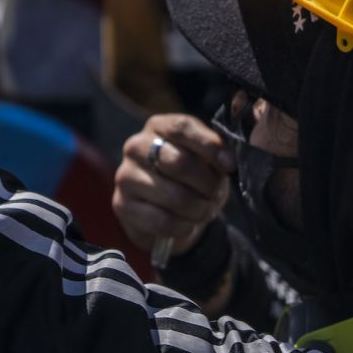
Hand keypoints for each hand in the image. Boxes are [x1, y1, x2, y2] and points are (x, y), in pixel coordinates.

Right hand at [112, 113, 234, 258]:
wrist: (167, 213)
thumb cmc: (190, 178)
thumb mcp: (204, 158)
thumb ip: (216, 152)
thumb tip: (228, 160)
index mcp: (157, 126)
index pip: (182, 127)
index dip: (210, 146)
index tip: (230, 165)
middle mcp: (136, 146)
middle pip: (180, 163)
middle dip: (207, 184)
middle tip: (216, 194)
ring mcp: (126, 176)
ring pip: (175, 197)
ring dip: (199, 209)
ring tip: (204, 210)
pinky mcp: (122, 206)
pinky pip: (163, 221)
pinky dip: (183, 226)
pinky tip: (186, 223)